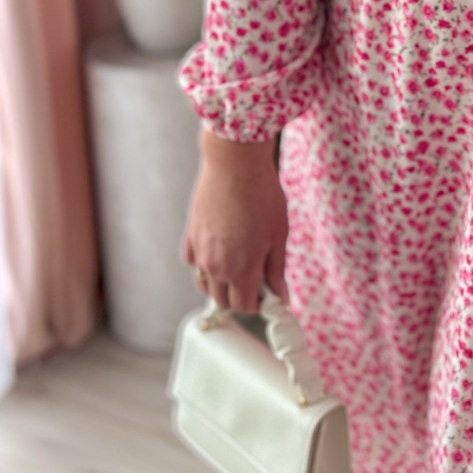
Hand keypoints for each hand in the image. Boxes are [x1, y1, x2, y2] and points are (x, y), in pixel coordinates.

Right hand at [180, 129, 289, 311]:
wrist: (235, 166)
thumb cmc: (262, 195)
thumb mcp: (279, 234)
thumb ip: (277, 270)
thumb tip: (282, 297)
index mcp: (242, 270)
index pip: (245, 307)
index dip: (258, 304)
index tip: (267, 295)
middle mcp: (217, 267)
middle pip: (223, 301)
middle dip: (239, 298)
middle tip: (255, 280)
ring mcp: (200, 253)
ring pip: (204, 285)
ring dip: (220, 284)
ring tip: (237, 266)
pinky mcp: (190, 236)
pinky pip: (193, 263)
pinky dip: (204, 264)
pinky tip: (219, 249)